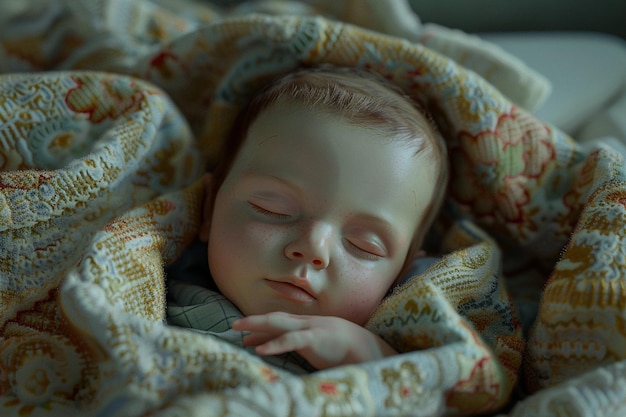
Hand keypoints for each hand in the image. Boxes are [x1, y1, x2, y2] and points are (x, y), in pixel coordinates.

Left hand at [232, 312, 397, 369]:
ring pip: (278, 323)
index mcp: (308, 326)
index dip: (261, 327)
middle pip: (275, 318)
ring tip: (239, 329)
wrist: (368, 349)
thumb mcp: (323, 347)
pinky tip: (260, 349)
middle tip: (234, 324)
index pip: (280, 323)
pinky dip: (274, 344)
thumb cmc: (347, 351)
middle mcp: (306, 324)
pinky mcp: (314, 339)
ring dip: (257, 325)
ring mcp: (310, 329)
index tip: (245, 334)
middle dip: (253, 320)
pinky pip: (291, 340)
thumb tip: (296, 355)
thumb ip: (308, 348)